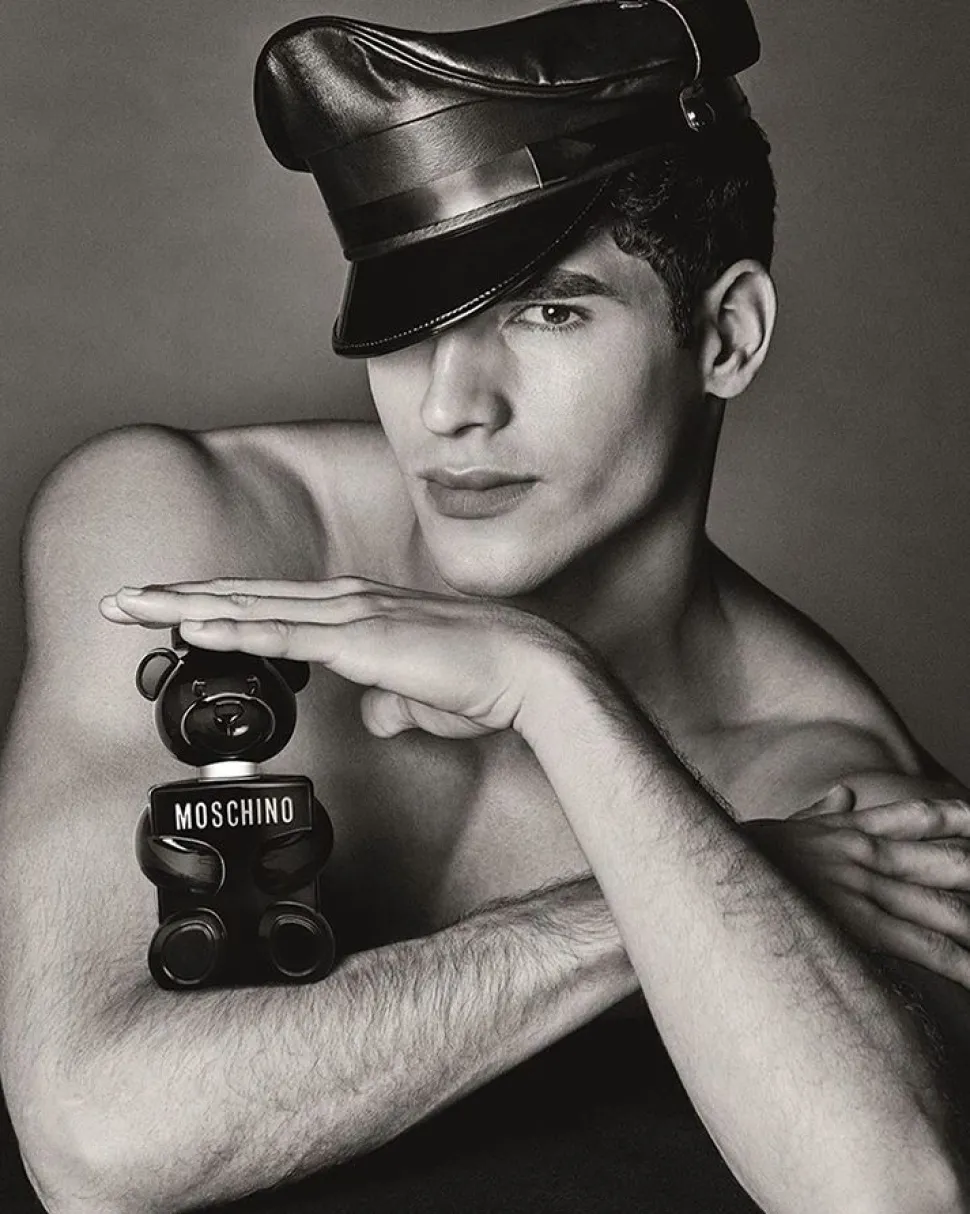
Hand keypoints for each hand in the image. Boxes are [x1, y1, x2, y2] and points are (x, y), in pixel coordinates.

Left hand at [100, 576, 585, 739]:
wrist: (530, 672)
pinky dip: (232, 630)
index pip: (271, 607)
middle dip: (176, 600)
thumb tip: (371, 715)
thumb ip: (387, 700)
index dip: (216, 607)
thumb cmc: (483, 683)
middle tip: (120, 600)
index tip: (168, 613)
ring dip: (185, 608)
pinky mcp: (362, 641)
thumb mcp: (420, 697)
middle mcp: (346, 604)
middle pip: (244, 598)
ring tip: (130, 607)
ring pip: (250, 608)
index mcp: (357, 613)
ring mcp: (351, 617)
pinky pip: (284, 636)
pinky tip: (190, 628)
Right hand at [747, 787, 969, 985]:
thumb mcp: (785, 826)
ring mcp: (865, 891)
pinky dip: (960, 962)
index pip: (917, 817)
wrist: (709, 876)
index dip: (959, 815)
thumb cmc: (741, 859)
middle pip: (947, 860)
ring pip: (946, 906)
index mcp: (851, 833)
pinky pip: (924, 946)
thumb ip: (821, 812)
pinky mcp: (860, 928)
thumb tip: (844, 794)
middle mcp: (866, 857)